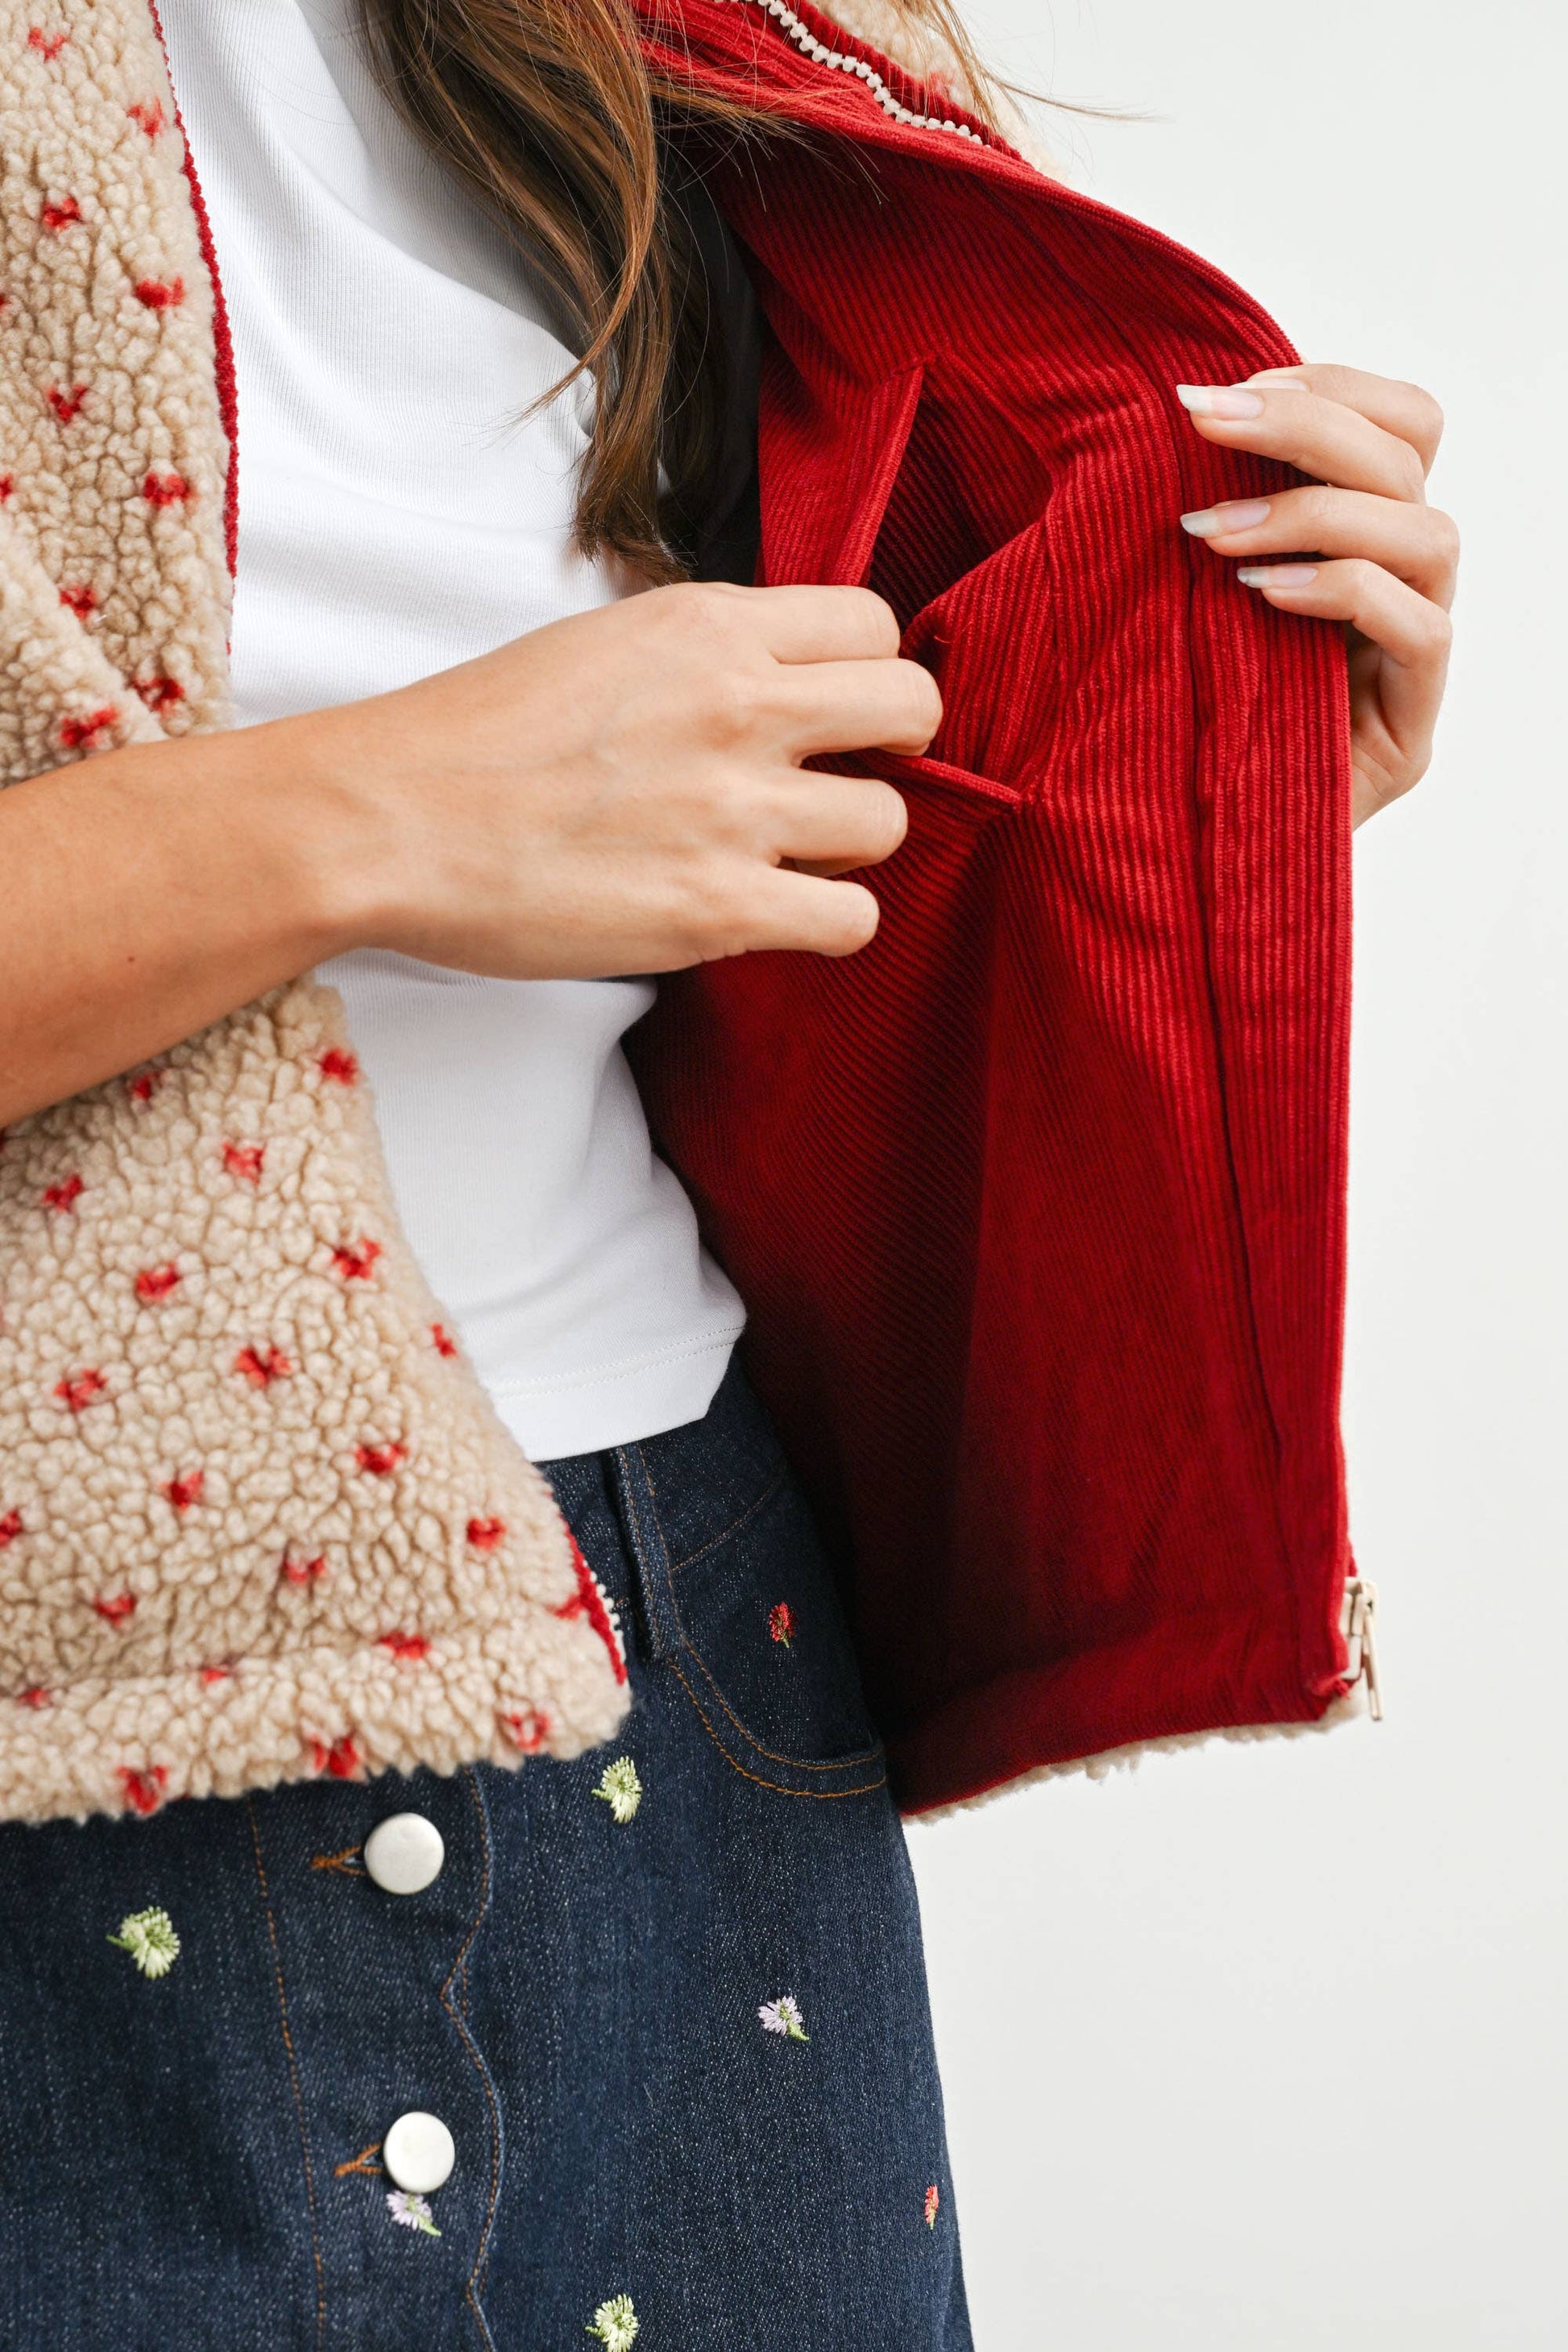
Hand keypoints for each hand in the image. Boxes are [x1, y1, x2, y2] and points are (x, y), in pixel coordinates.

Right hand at [312, 580, 930, 976]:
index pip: (873, 624)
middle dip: (888, 751)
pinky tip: (772, 915)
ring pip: (890, 823)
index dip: (864, 675)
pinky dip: (826, 924)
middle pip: (913, 709)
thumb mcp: (604, 644)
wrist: (389, 818)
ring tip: (781, 857)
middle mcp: (739, 704)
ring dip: (848, 847)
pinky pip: (853, 920)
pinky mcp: (717, 907)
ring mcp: (735, 809)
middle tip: (832, 783)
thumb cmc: (476, 735)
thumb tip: (776, 679)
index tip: (830, 714)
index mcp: (709, 626)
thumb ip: (703, 654)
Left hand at [1174, 365, 1456, 826]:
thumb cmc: (1163, 719)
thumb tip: (1157, 415)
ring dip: (1314, 512)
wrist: (1178, 857)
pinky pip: (1419, 632)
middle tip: (1200, 420)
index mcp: (1360, 540)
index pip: (1402, 426)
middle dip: (1305, 422)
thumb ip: (1197, 514)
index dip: (1330, 386)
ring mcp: (1413, 660)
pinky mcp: (1408, 732)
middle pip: (1413, 457)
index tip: (1227, 390)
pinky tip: (1258, 597)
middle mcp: (1402, 588)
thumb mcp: (1170, 596)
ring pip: (1429, 535)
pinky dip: (1340, 593)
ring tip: (1211, 535)